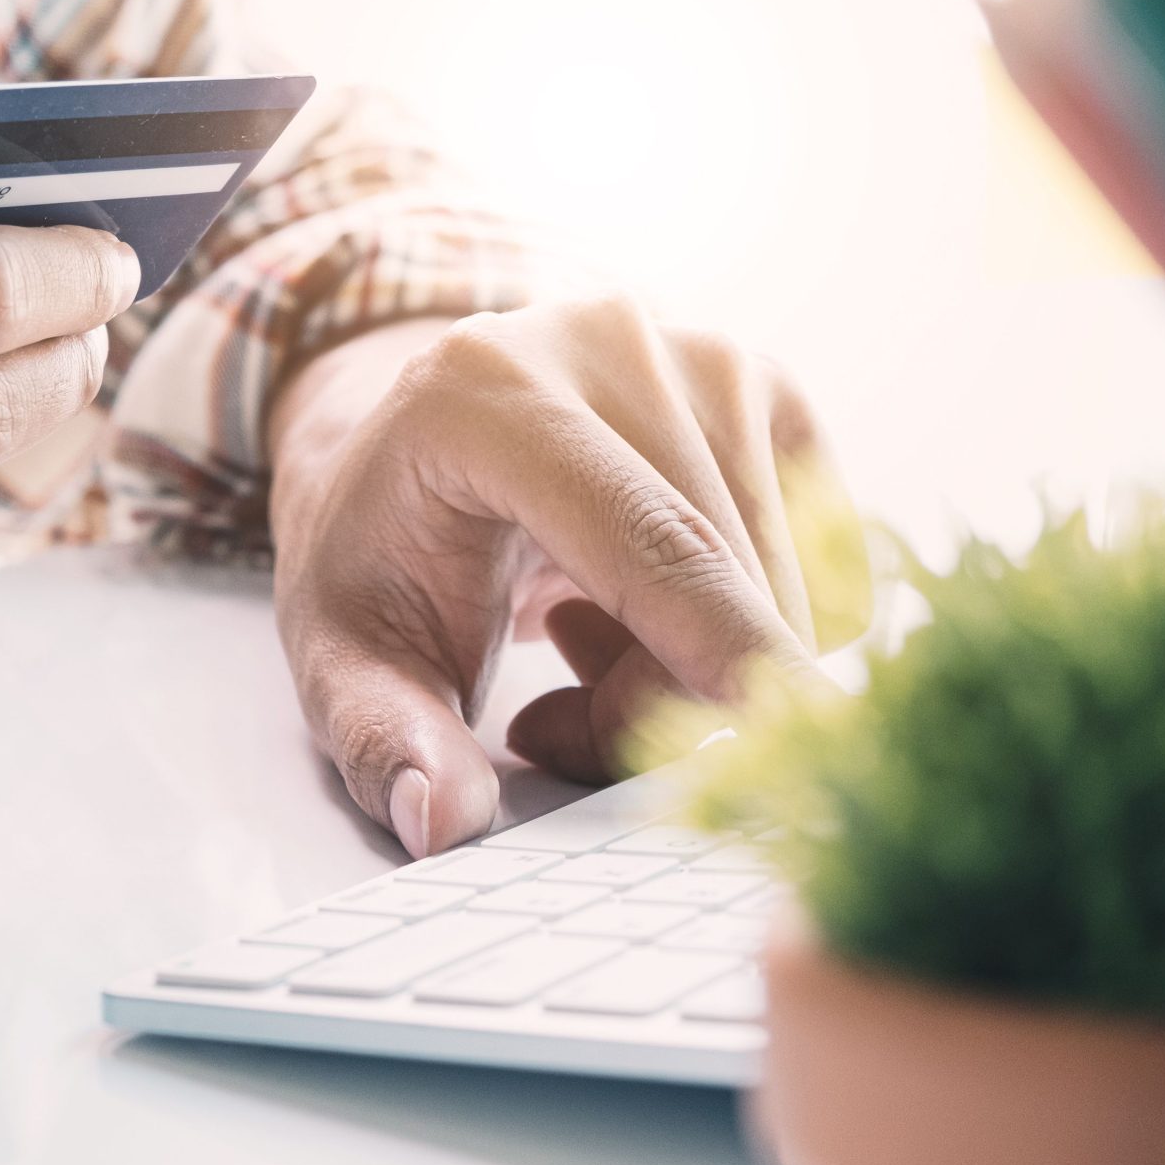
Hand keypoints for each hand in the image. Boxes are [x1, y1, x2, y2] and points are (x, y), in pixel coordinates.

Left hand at [268, 296, 866, 856]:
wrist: (403, 441)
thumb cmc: (376, 549)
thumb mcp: (338, 653)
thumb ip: (381, 738)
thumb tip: (437, 820)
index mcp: (486, 391)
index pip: (645, 539)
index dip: (722, 647)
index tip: (787, 745)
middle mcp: (608, 344)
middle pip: (719, 578)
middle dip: (657, 704)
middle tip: (552, 724)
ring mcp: (701, 354)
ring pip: (786, 583)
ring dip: (698, 669)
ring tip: (577, 645)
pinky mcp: (769, 385)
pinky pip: (826, 566)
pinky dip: (748, 625)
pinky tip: (645, 603)